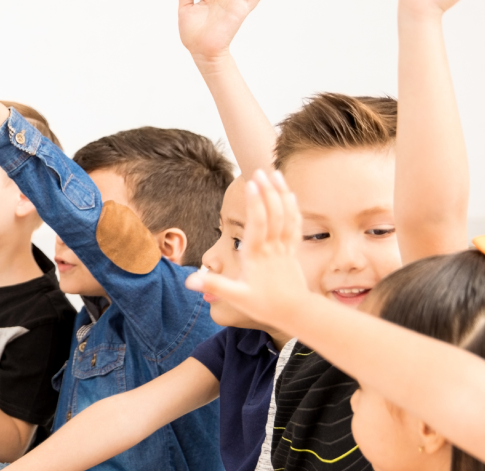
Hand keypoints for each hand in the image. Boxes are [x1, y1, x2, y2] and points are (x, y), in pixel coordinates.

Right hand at [185, 170, 312, 323]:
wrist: (296, 313)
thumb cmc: (265, 305)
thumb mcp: (237, 298)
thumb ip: (214, 285)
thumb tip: (189, 280)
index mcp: (257, 256)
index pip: (257, 224)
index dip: (255, 203)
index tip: (251, 183)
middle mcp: (272, 247)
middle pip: (273, 214)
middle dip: (267, 191)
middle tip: (259, 171)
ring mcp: (284, 247)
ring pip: (286, 215)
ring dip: (281, 193)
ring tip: (275, 173)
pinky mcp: (292, 250)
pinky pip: (294, 224)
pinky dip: (292, 207)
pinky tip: (289, 193)